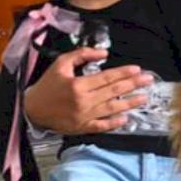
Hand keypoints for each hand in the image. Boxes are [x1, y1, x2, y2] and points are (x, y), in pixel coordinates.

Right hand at [23, 47, 151, 134]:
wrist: (32, 109)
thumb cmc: (48, 85)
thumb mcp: (61, 64)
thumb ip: (81, 55)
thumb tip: (103, 52)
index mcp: (78, 85)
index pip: (107, 77)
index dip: (123, 73)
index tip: (137, 69)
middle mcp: (83, 101)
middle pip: (113, 91)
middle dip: (133, 85)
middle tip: (149, 80)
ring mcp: (84, 116)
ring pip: (112, 108)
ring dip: (130, 103)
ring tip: (144, 98)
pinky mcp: (82, 127)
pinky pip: (102, 126)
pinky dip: (114, 123)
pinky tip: (126, 118)